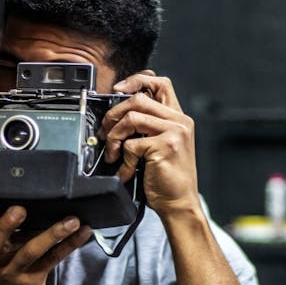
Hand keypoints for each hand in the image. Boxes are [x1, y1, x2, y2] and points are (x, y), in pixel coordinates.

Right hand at [0, 204, 90, 284]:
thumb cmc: (9, 272)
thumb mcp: (3, 252)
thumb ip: (12, 230)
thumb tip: (38, 198)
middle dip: (5, 225)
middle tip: (18, 209)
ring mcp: (14, 271)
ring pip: (31, 251)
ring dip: (52, 234)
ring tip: (72, 220)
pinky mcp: (33, 281)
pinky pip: (52, 259)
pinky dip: (70, 244)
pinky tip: (84, 232)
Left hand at [100, 73, 199, 217]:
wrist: (179, 204)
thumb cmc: (167, 179)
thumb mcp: (161, 147)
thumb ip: (148, 128)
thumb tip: (119, 115)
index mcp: (178, 118)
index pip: (160, 83)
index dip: (136, 80)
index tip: (117, 90)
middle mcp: (179, 121)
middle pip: (139, 98)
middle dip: (114, 113)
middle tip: (106, 131)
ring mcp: (174, 133)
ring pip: (131, 117)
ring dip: (114, 136)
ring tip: (113, 154)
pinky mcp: (165, 147)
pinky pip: (131, 144)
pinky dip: (123, 160)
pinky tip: (126, 172)